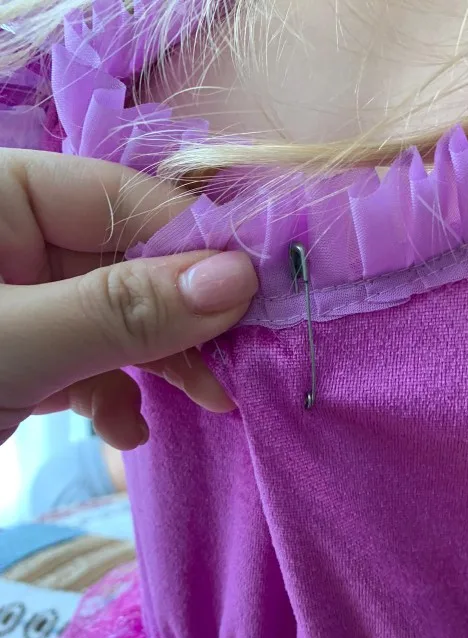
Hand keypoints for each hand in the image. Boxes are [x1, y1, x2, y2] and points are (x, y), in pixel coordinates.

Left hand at [0, 149, 257, 448]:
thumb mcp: (19, 342)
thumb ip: (123, 308)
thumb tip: (238, 280)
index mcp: (4, 197)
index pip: (122, 201)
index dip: (196, 243)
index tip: (260, 290)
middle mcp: (19, 238)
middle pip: (130, 264)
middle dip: (186, 318)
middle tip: (245, 357)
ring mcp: (26, 300)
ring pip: (119, 318)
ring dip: (165, 364)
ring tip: (213, 401)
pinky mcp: (29, 355)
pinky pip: (88, 363)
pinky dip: (114, 397)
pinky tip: (125, 431)